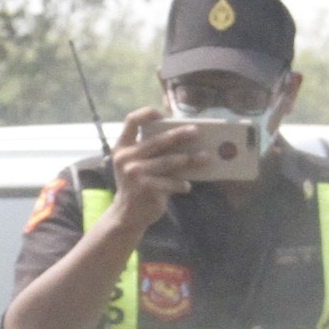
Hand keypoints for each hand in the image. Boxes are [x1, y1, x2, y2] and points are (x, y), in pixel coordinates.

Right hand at [102, 107, 208, 227]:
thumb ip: (150, 152)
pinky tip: (188, 186)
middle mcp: (126, 158)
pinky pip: (170, 182)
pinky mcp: (145, 188)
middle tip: (196, 131)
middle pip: (157, 140)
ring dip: (190, 159)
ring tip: (206, 157)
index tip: (162, 114)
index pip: (131, 121)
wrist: (126, 215)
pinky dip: (181, 184)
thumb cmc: (137, 184)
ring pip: (169, 161)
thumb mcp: (135, 165)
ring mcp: (134, 173)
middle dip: (179, 135)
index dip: (146, 114)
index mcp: (122, 147)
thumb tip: (185, 140)